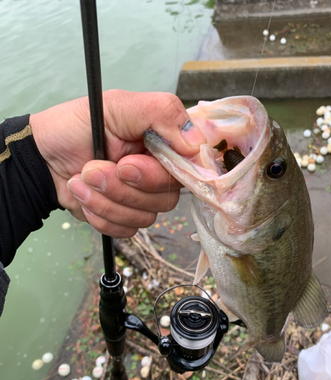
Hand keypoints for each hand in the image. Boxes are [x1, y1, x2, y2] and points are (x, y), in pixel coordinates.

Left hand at [29, 90, 204, 237]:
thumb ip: (161, 113)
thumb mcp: (117, 106)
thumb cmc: (75, 126)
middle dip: (122, 187)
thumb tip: (196, 143)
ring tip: (82, 178)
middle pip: (166, 199)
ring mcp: (142, 198)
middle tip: (93, 168)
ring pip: (144, 217)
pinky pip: (126, 229)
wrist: (42, 158)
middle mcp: (159, 173)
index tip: (127, 165)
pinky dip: (99, 215)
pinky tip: (84, 196)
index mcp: (163, 144)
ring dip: (105, 200)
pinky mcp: (125, 218)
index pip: (187, 170)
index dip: (157, 175)